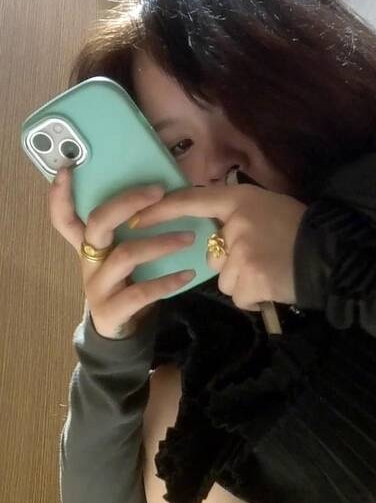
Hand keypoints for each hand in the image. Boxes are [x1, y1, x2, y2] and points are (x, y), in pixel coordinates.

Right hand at [48, 166, 196, 339]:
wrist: (118, 332)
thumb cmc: (124, 285)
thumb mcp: (122, 258)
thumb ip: (130, 234)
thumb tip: (162, 199)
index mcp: (88, 248)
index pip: (64, 218)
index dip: (60, 196)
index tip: (67, 169)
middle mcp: (88, 263)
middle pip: (98, 225)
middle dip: (127, 204)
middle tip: (159, 192)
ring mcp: (97, 287)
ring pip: (124, 256)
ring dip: (159, 244)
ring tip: (188, 238)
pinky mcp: (112, 311)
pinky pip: (140, 293)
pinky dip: (166, 282)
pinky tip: (187, 275)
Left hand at [129, 183, 306, 310]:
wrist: (335, 256)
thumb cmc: (304, 229)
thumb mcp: (269, 208)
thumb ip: (239, 216)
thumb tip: (218, 233)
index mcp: (240, 201)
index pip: (190, 201)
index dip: (161, 210)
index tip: (136, 219)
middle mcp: (236, 226)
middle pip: (213, 255)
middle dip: (231, 263)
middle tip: (263, 260)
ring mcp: (241, 255)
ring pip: (226, 279)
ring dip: (245, 282)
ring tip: (273, 273)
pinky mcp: (250, 281)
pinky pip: (240, 296)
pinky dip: (256, 297)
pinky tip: (275, 286)